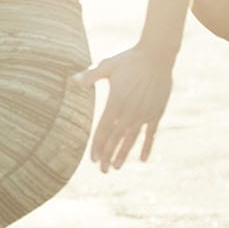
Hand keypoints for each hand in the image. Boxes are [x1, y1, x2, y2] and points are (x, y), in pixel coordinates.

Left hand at [72, 42, 175, 171]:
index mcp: (115, 103)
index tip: (93, 159)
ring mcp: (144, 114)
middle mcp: (129, 112)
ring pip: (132, 140)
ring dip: (124, 154)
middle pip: (116, 139)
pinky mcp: (156, 113)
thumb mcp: (107, 66)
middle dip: (108, 156)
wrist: (157, 57)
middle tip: (102, 170)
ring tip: (117, 167)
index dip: (97, 146)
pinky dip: (146, 147)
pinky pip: (151, 135)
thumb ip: (90, 77)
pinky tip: (143, 159)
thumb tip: (72, 80)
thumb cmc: (129, 60)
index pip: (103, 130)